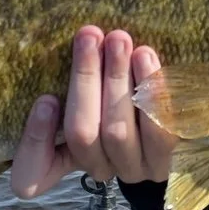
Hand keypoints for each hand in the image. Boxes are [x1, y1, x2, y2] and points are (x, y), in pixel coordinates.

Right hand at [9, 26, 177, 199]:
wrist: (173, 133)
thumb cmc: (117, 104)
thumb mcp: (88, 100)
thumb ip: (75, 86)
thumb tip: (73, 46)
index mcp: (70, 161)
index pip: (35, 173)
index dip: (35, 139)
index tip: (45, 98)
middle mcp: (102, 169)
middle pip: (82, 134)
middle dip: (85, 79)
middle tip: (89, 36)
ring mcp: (138, 168)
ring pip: (119, 132)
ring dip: (118, 80)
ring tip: (119, 40)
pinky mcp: (169, 160)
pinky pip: (159, 131)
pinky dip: (151, 91)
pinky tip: (147, 58)